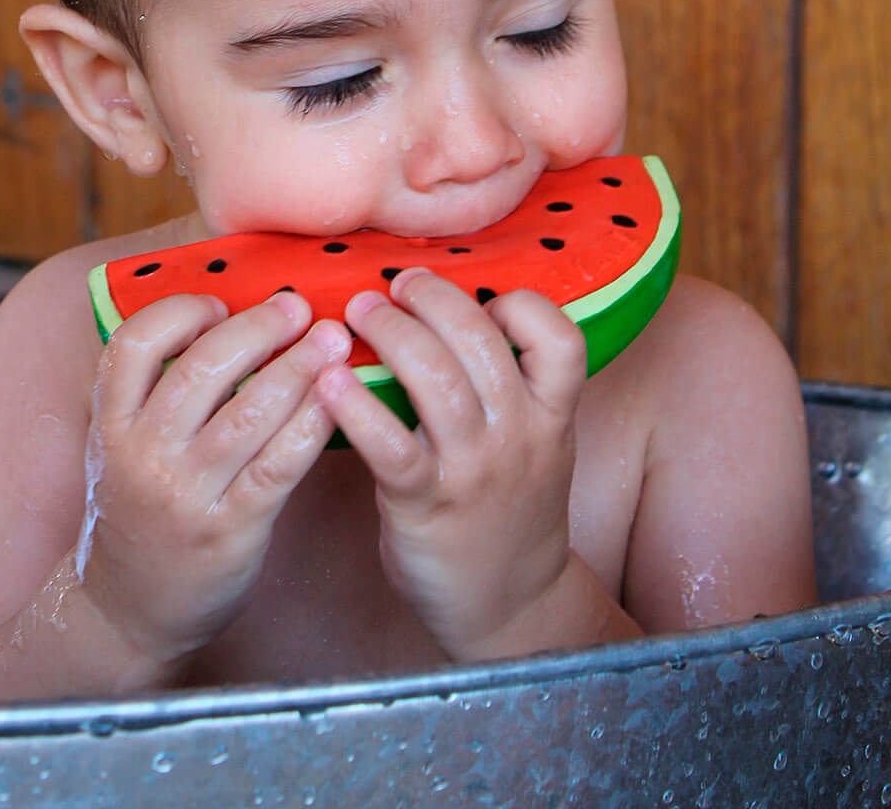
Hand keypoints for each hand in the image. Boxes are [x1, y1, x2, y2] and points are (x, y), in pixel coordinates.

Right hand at [79, 290, 349, 671]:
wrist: (124, 615)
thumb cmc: (137, 516)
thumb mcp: (121, 450)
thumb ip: (156, 395)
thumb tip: (230, 321)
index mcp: (110, 426)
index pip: (132, 344)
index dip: (180, 312)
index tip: (219, 304)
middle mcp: (142, 456)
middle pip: (201, 369)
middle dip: (258, 328)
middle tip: (298, 308)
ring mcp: (186, 496)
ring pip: (248, 413)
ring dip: (298, 367)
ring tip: (331, 340)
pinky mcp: (230, 532)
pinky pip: (278, 465)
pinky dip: (311, 424)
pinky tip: (337, 398)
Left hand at [315, 267, 586, 658]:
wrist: (512, 606)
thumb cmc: (509, 510)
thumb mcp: (537, 444)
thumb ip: (511, 387)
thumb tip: (452, 314)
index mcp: (551, 415)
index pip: (560, 338)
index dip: (522, 305)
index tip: (481, 296)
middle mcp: (519, 435)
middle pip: (481, 342)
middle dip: (433, 298)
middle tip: (395, 284)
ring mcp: (474, 471)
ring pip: (437, 381)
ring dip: (392, 335)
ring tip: (359, 313)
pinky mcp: (426, 505)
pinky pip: (390, 446)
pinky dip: (357, 408)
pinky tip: (329, 382)